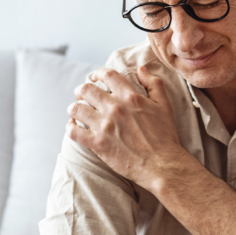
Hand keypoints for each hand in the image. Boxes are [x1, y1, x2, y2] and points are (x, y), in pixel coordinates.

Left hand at [66, 65, 183, 188]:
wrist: (162, 165)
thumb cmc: (165, 136)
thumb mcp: (164, 106)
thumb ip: (154, 84)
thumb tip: (141, 69)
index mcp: (131, 97)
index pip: (107, 75)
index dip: (98, 73)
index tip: (95, 77)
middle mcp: (115, 108)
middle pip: (86, 89)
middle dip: (81, 90)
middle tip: (82, 95)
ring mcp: (105, 126)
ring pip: (76, 109)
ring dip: (74, 108)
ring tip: (76, 111)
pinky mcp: (98, 144)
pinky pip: (74, 132)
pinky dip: (70, 127)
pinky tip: (73, 126)